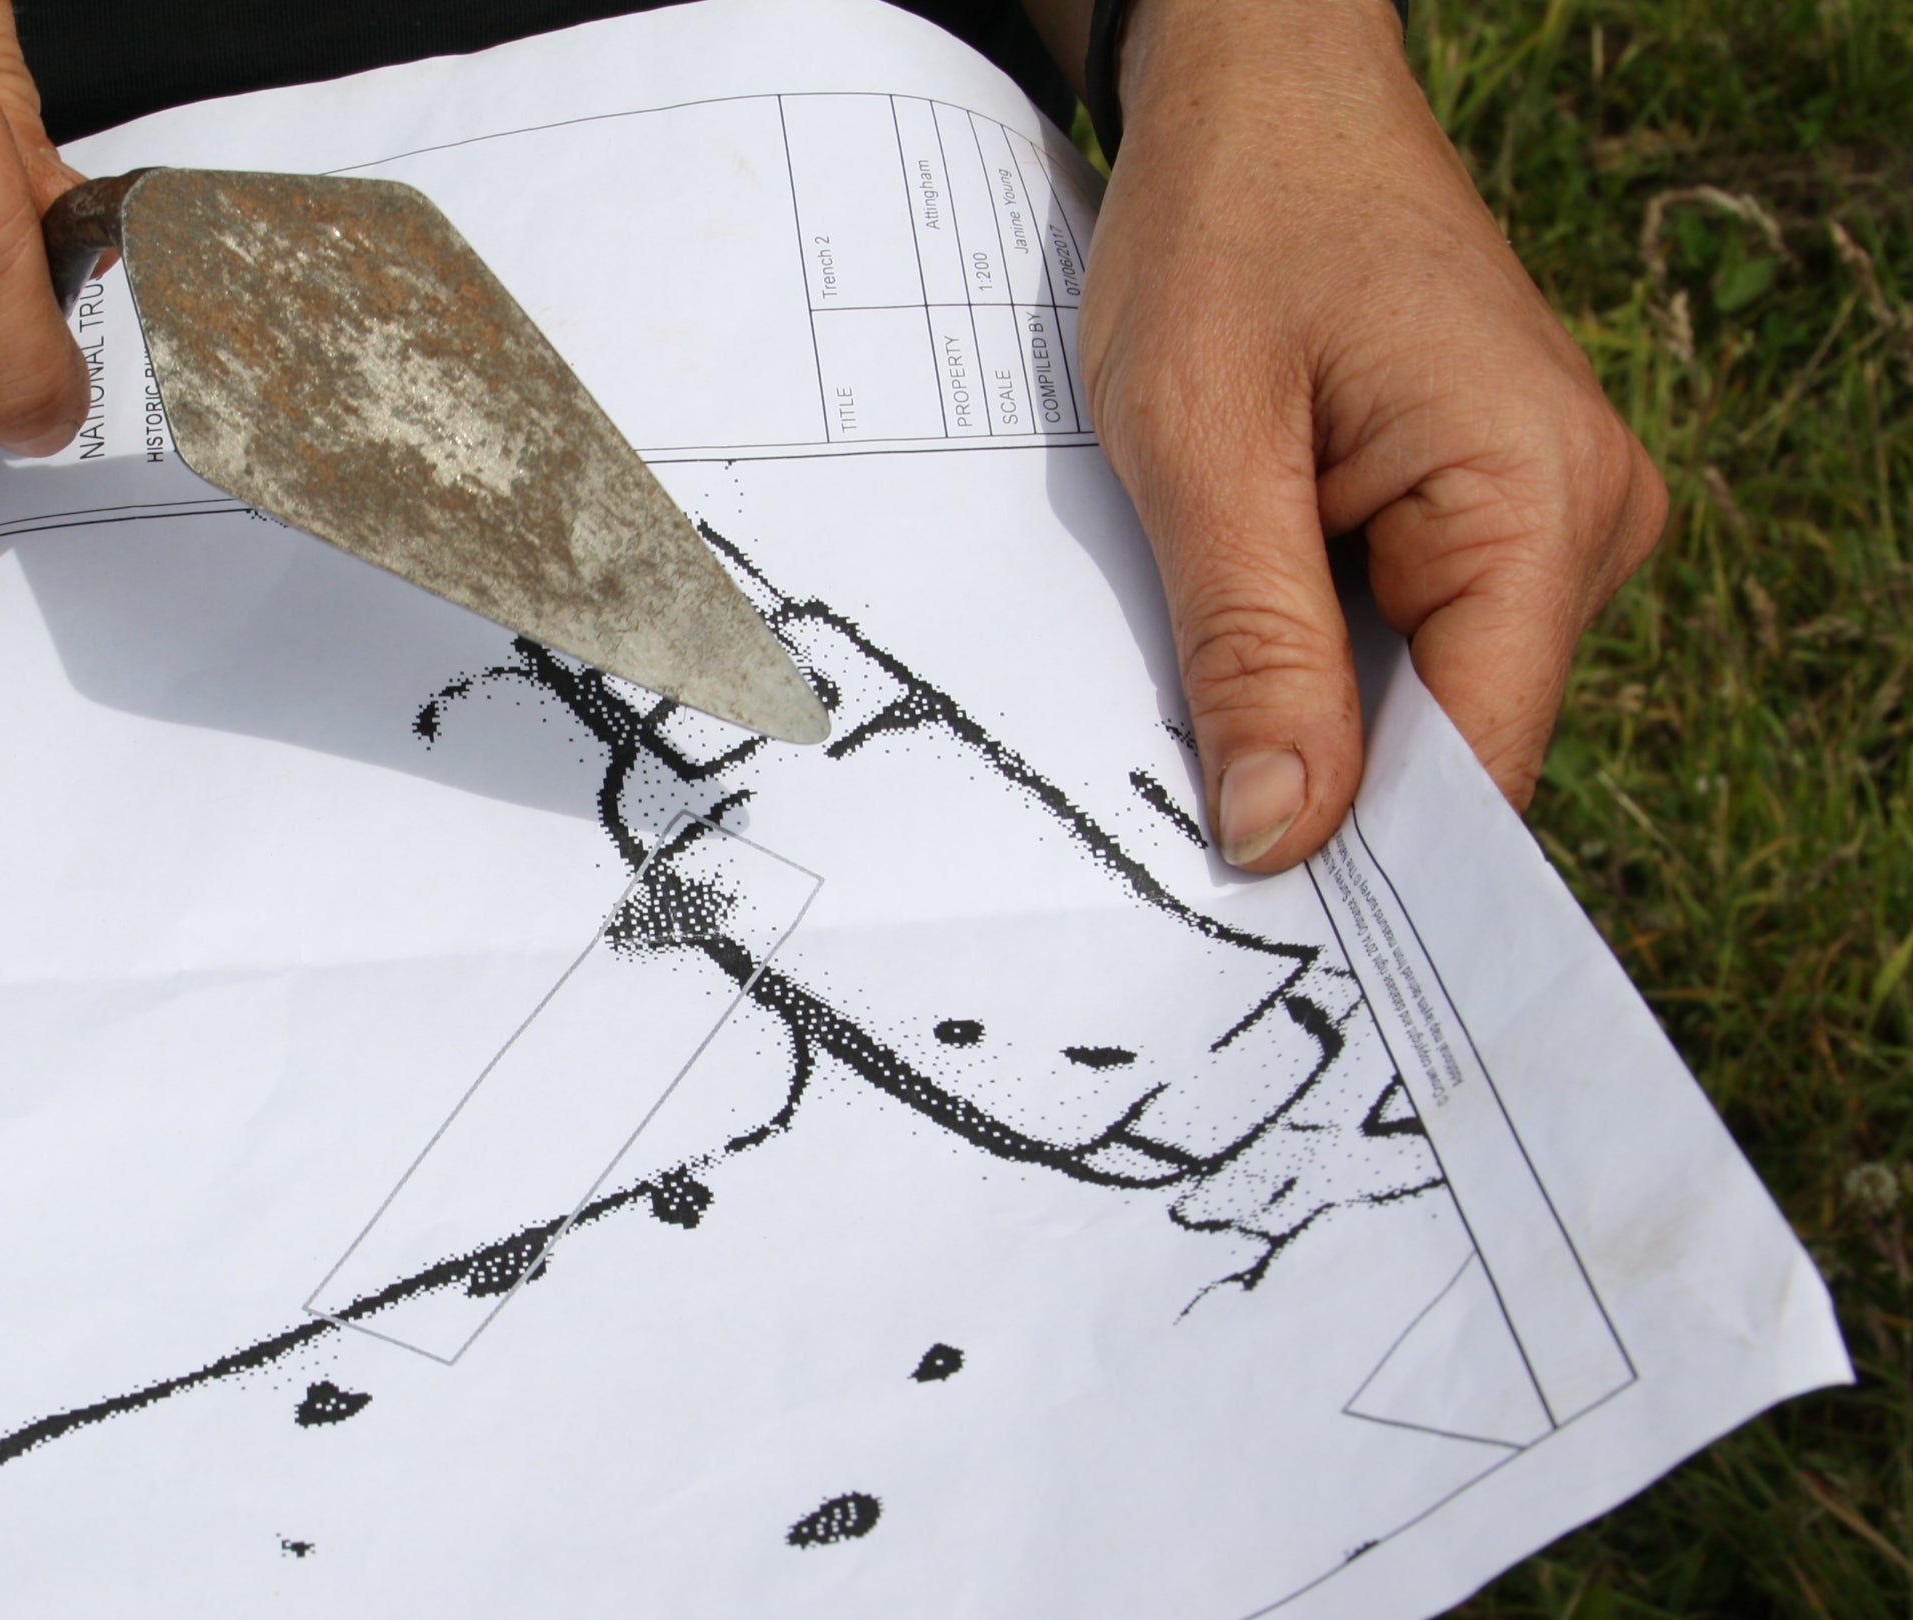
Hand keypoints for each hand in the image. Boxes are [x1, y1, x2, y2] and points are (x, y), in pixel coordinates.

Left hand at [1076, 0, 1664, 869]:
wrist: (1262, 91)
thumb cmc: (1229, 225)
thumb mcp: (1200, 441)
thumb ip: (1249, 643)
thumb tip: (1282, 837)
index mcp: (1541, 502)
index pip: (1478, 764)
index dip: (1363, 860)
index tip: (1242, 933)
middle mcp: (1584, 523)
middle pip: (1450, 745)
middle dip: (1315, 791)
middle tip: (1166, 845)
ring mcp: (1544, 521)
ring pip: (1418, 699)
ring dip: (1299, 717)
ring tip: (1178, 713)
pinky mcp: (1486, 514)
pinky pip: (1402, 639)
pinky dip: (1308, 661)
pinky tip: (1221, 648)